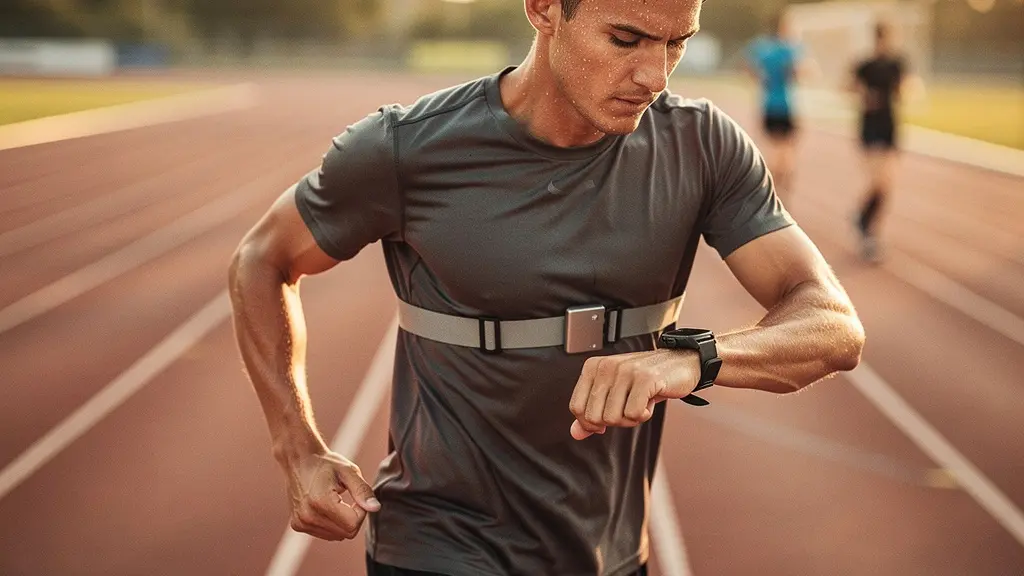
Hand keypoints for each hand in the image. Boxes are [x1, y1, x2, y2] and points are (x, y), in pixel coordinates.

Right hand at [283, 450, 379, 540]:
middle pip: (346, 533)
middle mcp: (308, 515)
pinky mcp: (298, 525)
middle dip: (354, 518)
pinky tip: (328, 508)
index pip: (353, 524)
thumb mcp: (349, 471)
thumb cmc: (326, 464)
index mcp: (321, 501)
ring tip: (337, 501)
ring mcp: (301, 522)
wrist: (299, 460)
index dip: (361, 511)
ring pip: (337, 536)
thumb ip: (363, 491)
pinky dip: (332, 524)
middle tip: (349, 499)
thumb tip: (376, 508)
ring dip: (343, 522)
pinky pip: (326, 534)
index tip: (357, 497)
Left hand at [568, 350, 698, 439]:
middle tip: (629, 408)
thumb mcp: (615, 394)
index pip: (577, 408)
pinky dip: (644, 415)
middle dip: (614, 421)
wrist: (680, 362)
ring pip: (613, 418)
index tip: (608, 418)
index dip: (591, 422)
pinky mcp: (645, 378)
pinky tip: (650, 401)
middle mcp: (606, 366)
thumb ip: (593, 412)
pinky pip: (634, 414)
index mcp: (593, 367)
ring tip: (640, 403)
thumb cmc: (645, 380)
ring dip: (631, 419)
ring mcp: (625, 371)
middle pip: (594, 417)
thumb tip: (575, 433)